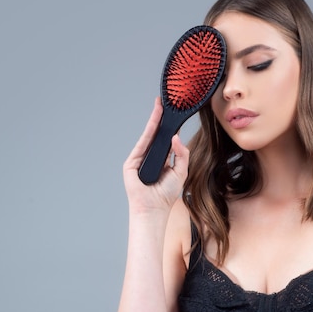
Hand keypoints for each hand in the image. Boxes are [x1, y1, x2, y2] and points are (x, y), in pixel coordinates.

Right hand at [122, 97, 189, 214]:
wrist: (154, 209)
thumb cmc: (166, 194)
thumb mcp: (180, 171)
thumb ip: (181, 154)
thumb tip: (176, 137)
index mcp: (162, 159)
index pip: (166, 138)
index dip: (169, 126)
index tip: (173, 112)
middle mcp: (150, 157)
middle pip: (156, 134)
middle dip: (160, 118)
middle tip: (164, 102)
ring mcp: (140, 159)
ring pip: (148, 136)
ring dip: (154, 121)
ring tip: (160, 107)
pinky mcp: (131, 163)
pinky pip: (141, 144)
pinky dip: (148, 133)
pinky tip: (154, 124)